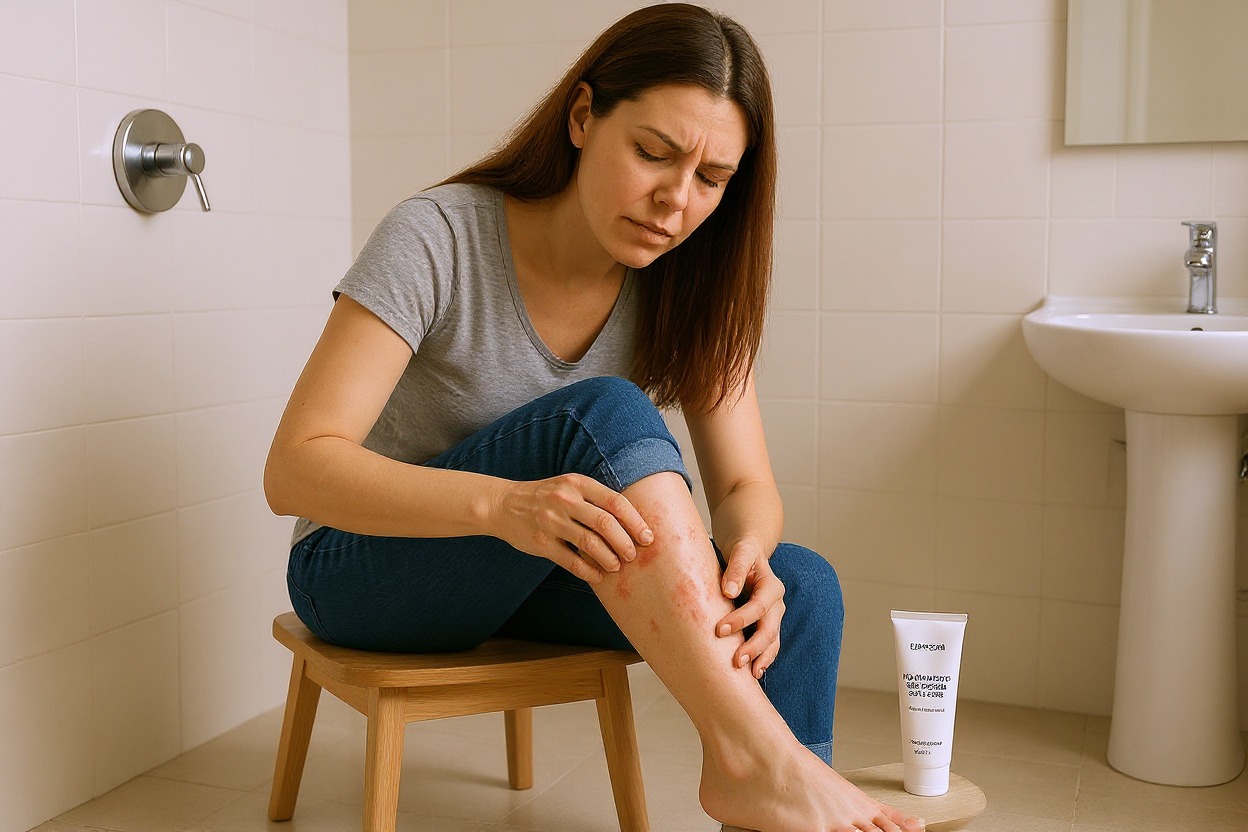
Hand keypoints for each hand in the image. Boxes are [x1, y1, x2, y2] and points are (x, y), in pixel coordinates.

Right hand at [492, 474, 652, 583]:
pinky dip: (588, 571)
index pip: (615, 502)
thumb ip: (596, 498)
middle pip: (605, 523)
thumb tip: (633, 520)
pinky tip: (597, 576)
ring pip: (589, 543)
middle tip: (633, 555)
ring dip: (609, 559)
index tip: (647, 537)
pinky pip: (570, 561)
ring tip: (616, 567)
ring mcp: (550, 521)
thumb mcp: (570, 486)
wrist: (504, 504)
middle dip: (624, 543)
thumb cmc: (546, 497)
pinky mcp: (540, 543)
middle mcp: (564, 500)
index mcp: (577, 483)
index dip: (635, 521)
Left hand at [715, 539, 784, 678]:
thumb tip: (728, 591)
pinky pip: (769, 646)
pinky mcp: (767, 626)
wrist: (749, 555)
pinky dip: (763, 660)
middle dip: (754, 646)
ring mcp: (774, 617)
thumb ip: (736, 568)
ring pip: (772, 641)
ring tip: (748, 674)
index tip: (719, 630)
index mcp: (771, 586)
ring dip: (761, 658)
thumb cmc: (742, 553)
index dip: (741, 619)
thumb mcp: (741, 552)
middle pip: (769, 629)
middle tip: (735, 661)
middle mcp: (777, 604)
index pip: (758, 607)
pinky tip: (754, 673)